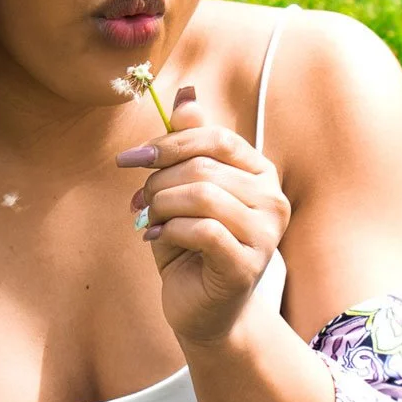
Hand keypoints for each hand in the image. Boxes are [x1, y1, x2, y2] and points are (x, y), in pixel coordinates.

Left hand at [116, 87, 291, 346]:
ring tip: (149, 221)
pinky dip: (170, 231)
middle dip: (159, 181)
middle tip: (139, 202)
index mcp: (259, 173)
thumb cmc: (191, 246)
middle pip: (204, 167)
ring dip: (162, 206)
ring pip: (202, 195)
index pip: (214, 139)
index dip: (168, 144)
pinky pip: (203, 230)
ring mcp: (266, 234)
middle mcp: (272, 199)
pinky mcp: (247, 264)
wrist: (202, 309)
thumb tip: (186, 92)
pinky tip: (157, 239)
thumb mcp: (183, 189)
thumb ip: (187, 145)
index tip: (129, 159)